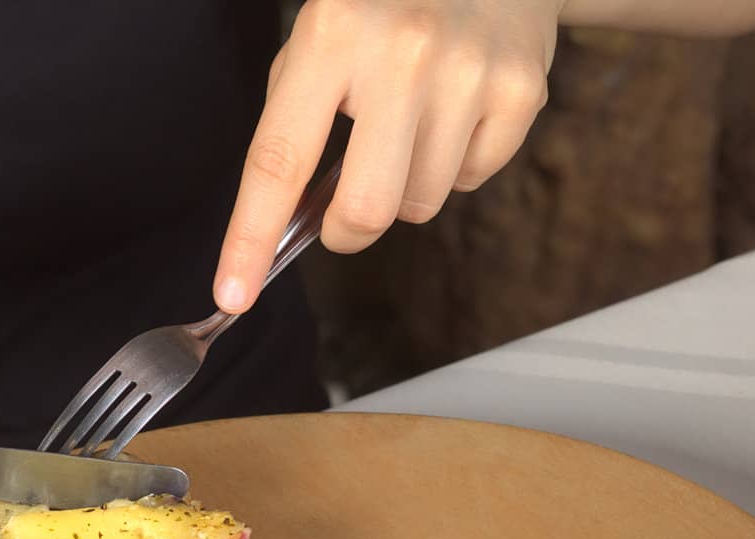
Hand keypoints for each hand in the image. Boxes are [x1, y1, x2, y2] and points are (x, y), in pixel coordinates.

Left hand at [214, 0, 559, 312]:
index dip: (251, 236)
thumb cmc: (385, 6)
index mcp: (333, 34)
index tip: (233, 294)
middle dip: (346, 232)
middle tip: (341, 215)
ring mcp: (468, 71)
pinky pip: (469, 182)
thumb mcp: (320, 38)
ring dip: (404, 188)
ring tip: (411, 123)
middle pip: (366, 209)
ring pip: (418, 205)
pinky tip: (454, 111)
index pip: (278, 160)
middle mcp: (403, 52)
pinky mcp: (520, 91)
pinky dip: (453, 165)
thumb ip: (295, 124)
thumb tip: (285, 225)